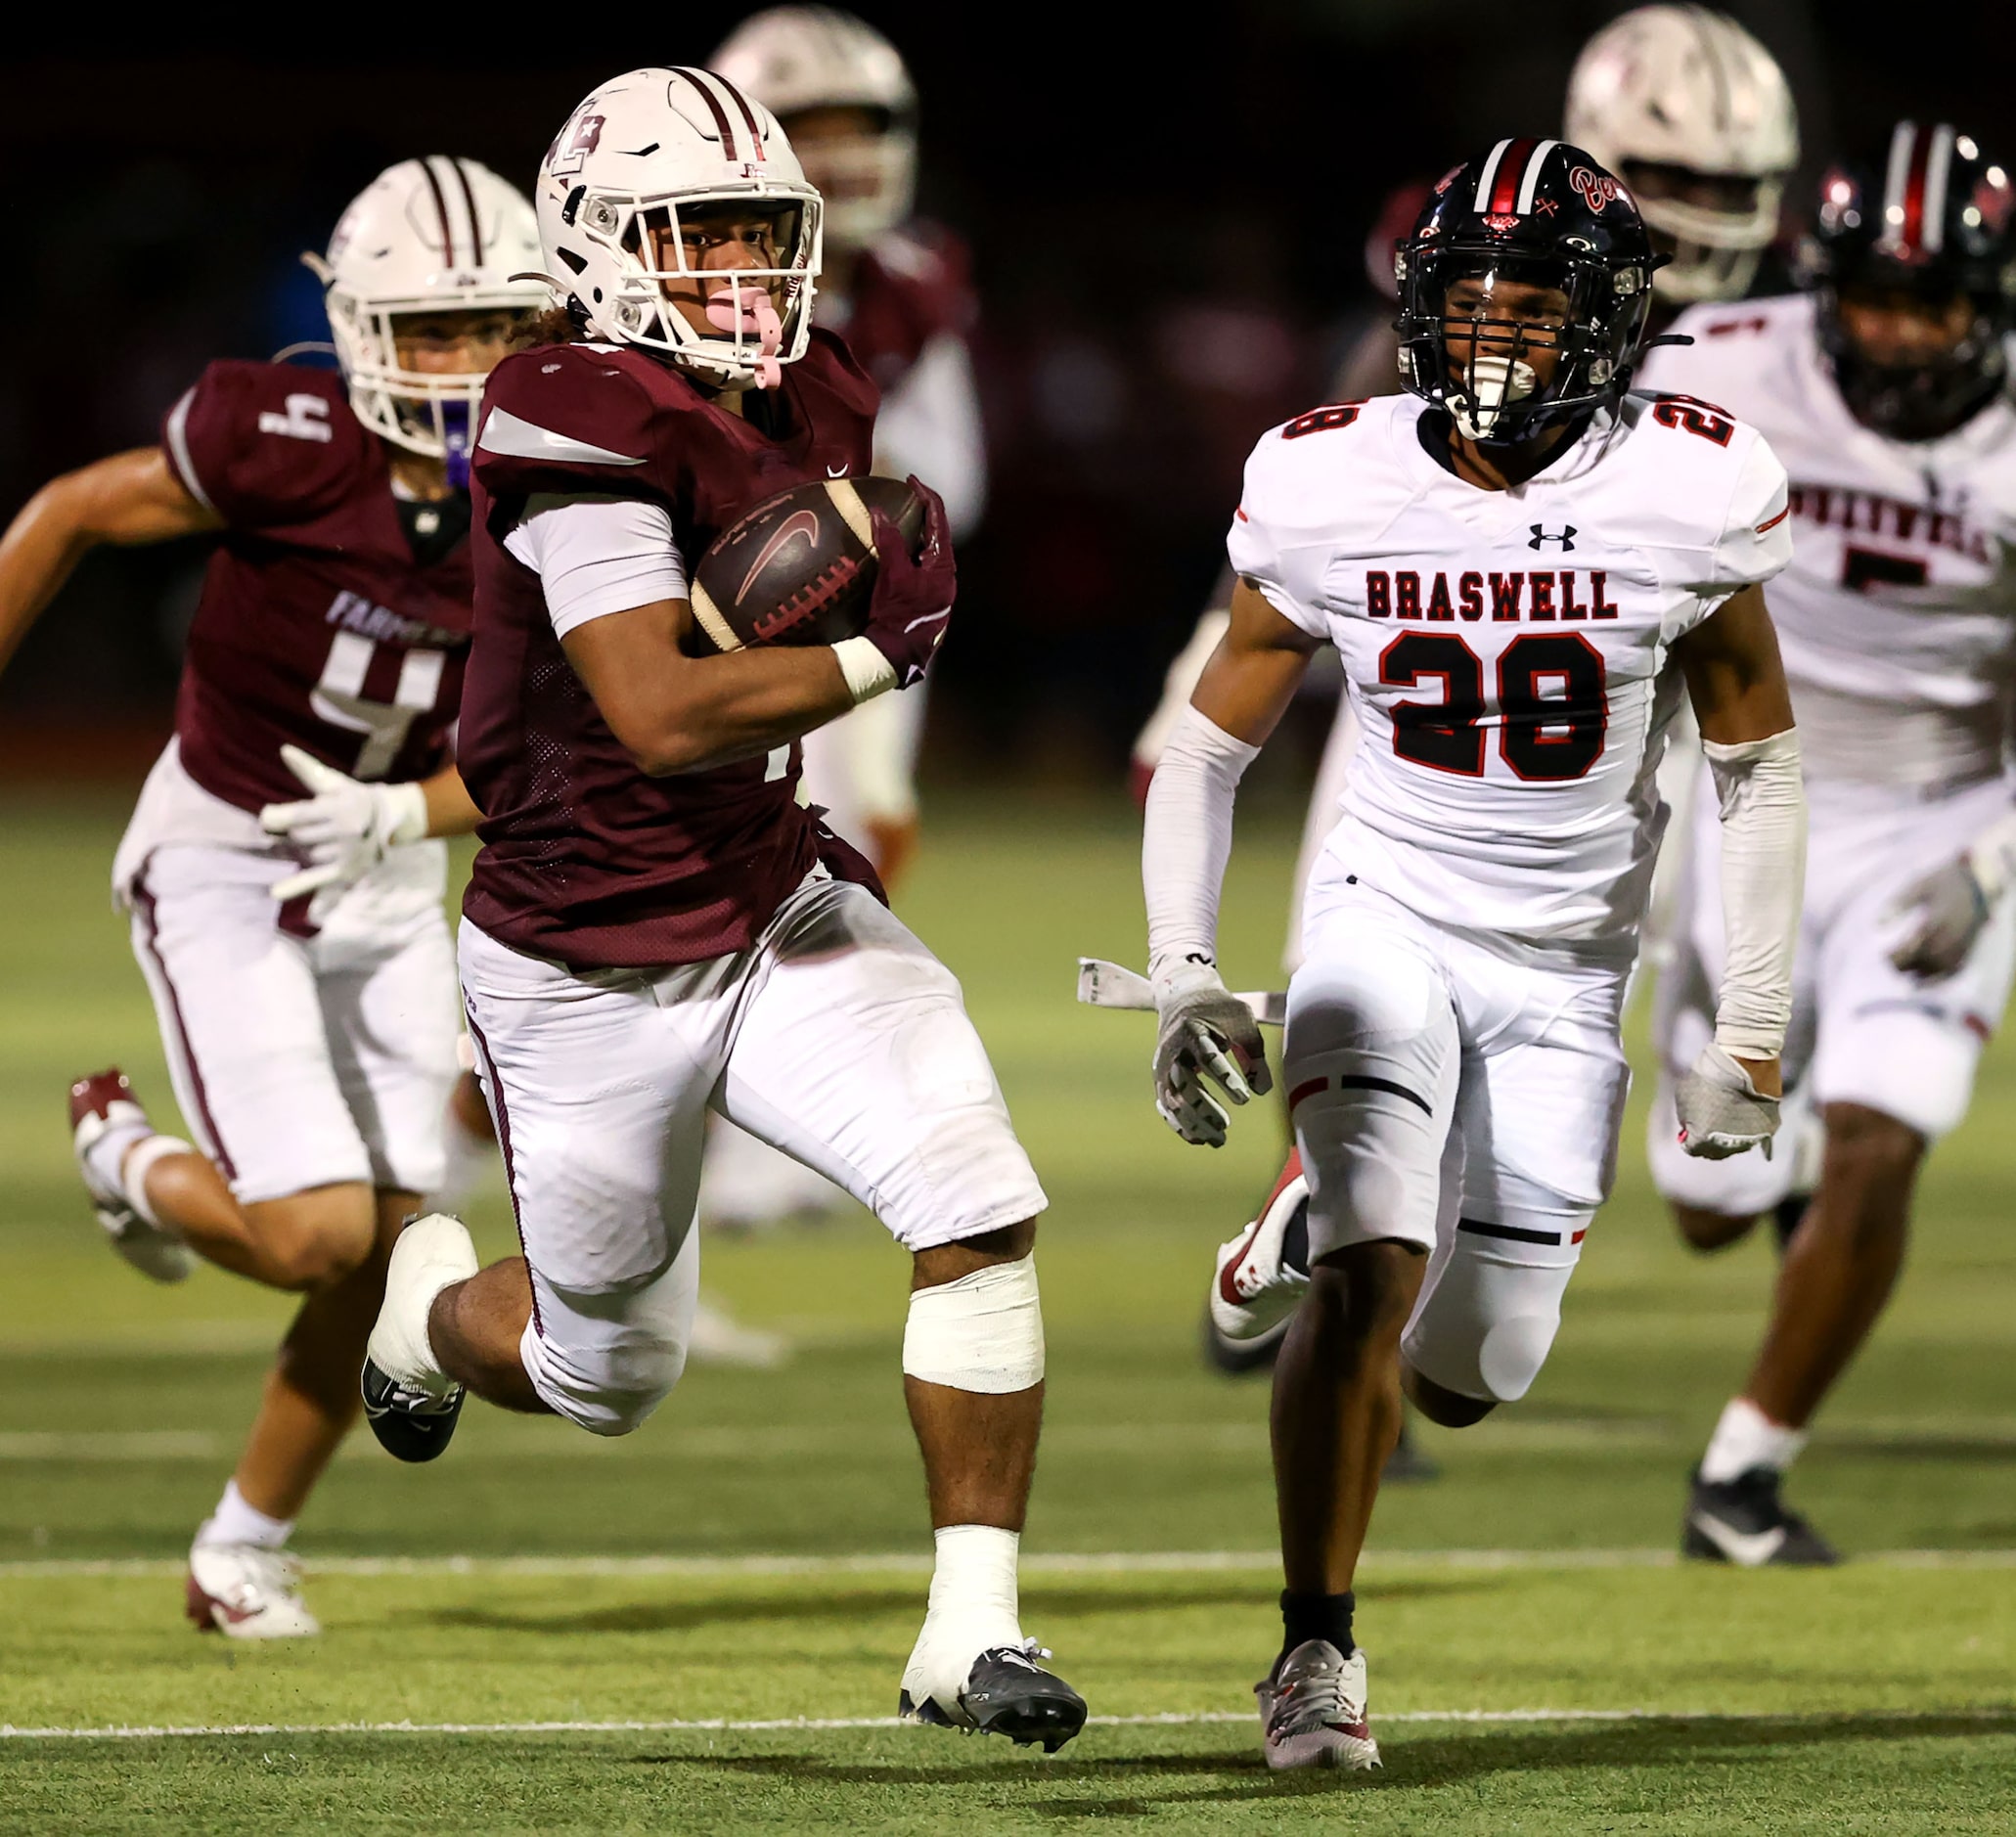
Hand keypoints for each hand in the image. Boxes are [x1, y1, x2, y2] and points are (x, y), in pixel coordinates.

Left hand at [260, 744, 427, 910]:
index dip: (276, 818)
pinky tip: (275, 891)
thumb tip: (284, 751)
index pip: (298, 817)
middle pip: (298, 837)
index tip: (267, 818)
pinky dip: (295, 886)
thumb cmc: (356, 798)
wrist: (392, 822)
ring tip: (318, 839)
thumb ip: (308, 770)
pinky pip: (316, 880)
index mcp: (340, 808)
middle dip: (294, 832)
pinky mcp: (345, 871)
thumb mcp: (335, 784)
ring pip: (304, 855)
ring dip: (302, 849)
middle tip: (305, 827)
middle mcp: (343, 832)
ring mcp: (344, 854)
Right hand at [863, 477, 954, 687]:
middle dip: (919, 513)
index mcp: (945, 566)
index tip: (911, 481)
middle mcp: (946, 576)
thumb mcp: (893, 576)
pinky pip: (919, 566)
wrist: (895, 656)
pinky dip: (908, 552)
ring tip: (895, 519)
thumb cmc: (898, 616)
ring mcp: (937, 589)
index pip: (939, 520)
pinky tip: (892, 552)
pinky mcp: (925, 599)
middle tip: (902, 497)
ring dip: (913, 534)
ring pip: (927, 551)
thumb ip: (889, 541)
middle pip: (935, 534)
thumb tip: (879, 511)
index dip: (926, 496)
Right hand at [1151, 960, 1271, 1147]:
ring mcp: (1163, 1067)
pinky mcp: (1160, 1079)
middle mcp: (1174, 1050)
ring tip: (1219, 1139)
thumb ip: (1253, 1055)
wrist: (1182, 999)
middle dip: (1204, 1107)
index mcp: (1194, 1030)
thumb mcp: (1243, 1023)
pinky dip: (1180, 1125)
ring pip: (1173, 1099)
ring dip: (1193, 1122)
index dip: (1226, 1079)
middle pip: (1184, 1082)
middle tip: (1226, 1125)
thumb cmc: (1219, 1011)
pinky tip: (1200, 1139)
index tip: (1245, 1098)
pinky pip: (1166, 1106)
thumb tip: (1262, 1090)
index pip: (1208, 1057)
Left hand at [1675, 1042, 1780, 1159]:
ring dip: (1730, 1140)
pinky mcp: (1768, 1130)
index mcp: (1702, 1139)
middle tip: (1707, 1133)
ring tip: (1726, 1124)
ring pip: (1737, 1147)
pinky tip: (1744, 1124)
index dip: (1690, 1142)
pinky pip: (1756, 1136)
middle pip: (1716, 1153)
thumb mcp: (1684, 1097)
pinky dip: (1749, 1131)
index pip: (1693, 1150)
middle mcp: (1727, 1146)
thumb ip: (1686, 1118)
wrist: (1741, 1063)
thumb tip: (1689, 1128)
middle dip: (1709, 1144)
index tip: (1689, 1134)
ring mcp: (1749, 1139)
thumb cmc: (1707, 1078)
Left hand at [1886, 857, 1989, 979]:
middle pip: (1923, 961)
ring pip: (1937, 970)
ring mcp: (1961, 945)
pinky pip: (1952, 972)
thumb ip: (1898, 903)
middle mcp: (1951, 936)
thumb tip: (1878, 923)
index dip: (1897, 956)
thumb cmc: (1942, 882)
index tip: (1883, 955)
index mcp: (1937, 920)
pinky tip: (1920, 982)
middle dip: (1903, 966)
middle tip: (1889, 963)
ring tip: (1901, 971)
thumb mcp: (1918, 885)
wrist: (1977, 883)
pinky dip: (1936, 980)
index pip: (1913, 947)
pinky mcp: (1967, 949)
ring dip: (1917, 974)